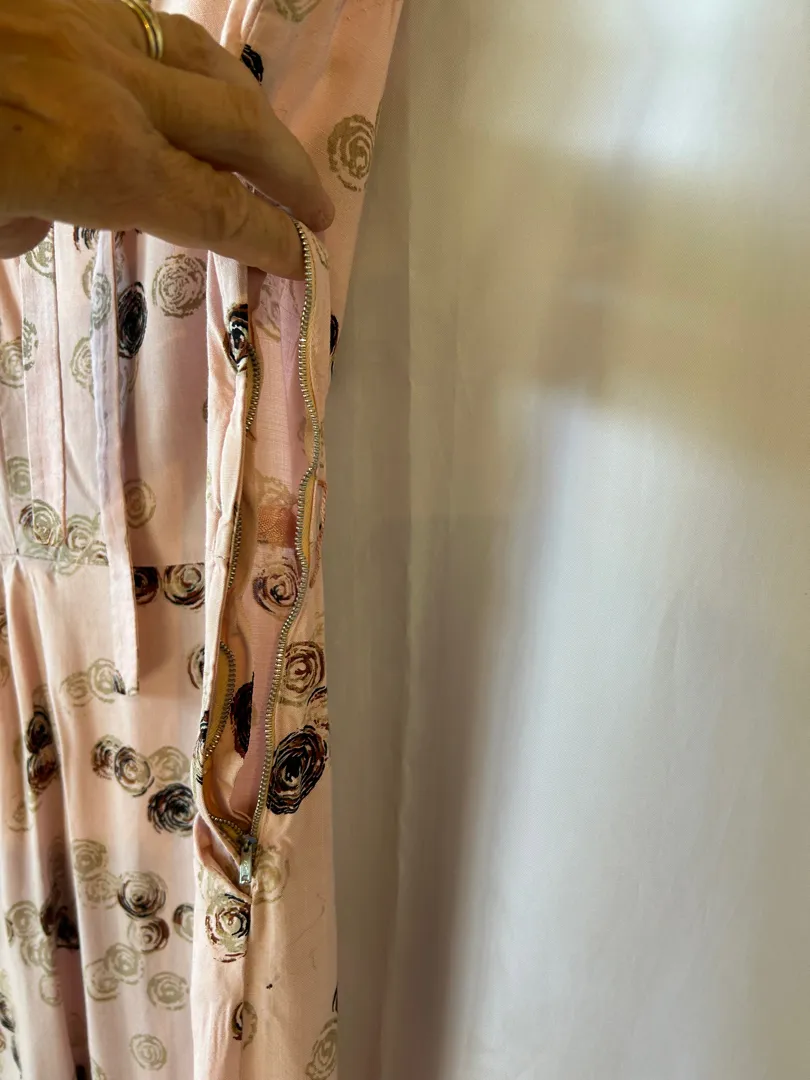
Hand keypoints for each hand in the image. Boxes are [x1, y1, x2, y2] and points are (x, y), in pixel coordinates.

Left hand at [0, 0, 333, 276]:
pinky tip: (191, 90)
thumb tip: (60, 203)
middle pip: (241, 128)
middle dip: (291, 175)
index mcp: (100, 160)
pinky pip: (153, 28)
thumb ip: (38, 220)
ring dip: (253, 112)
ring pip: (208, 62)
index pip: (219, 210)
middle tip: (316, 211)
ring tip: (269, 149)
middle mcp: (115, 88)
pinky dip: (189, 68)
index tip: (304, 260)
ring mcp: (89, 28)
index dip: (273, 240)